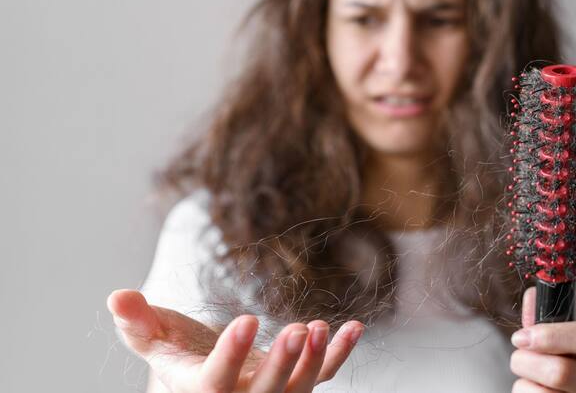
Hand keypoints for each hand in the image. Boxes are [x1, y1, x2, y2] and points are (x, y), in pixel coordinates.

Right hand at [107, 289, 363, 391]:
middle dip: (283, 364)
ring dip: (315, 361)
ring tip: (321, 327)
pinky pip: (323, 375)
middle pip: (265, 392)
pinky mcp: (295, 383)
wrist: (207, 375)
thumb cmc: (177, 353)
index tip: (247, 319)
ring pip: (297, 389)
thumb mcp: (154, 338)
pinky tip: (354, 327)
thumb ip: (137, 322)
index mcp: (200, 391)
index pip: (215, 383)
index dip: (231, 355)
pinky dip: (339, 354)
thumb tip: (116, 296)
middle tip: (299, 330)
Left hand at [509, 287, 575, 392]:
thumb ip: (547, 320)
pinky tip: (535, 392)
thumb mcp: (565, 342)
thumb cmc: (570, 367)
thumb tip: (532, 294)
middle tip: (518, 358)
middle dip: (526, 362)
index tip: (521, 336)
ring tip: (529, 378)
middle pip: (561, 372)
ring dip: (523, 382)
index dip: (550, 335)